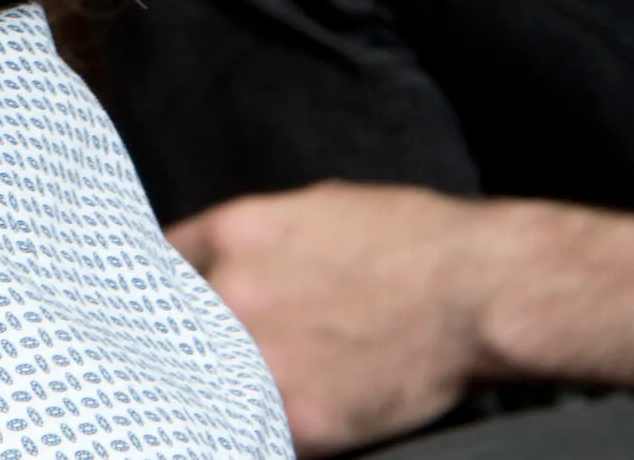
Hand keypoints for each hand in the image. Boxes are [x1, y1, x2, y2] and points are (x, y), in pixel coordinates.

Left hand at [171, 182, 499, 455]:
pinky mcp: (297, 418)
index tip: (165, 304)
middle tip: (202, 351)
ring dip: (212, 385)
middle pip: (172, 326)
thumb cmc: (410, 242)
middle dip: (185, 338)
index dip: (162, 287)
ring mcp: (261, 359)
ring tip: (236, 386)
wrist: (477, 292)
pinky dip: (253, 424)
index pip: (156, 263)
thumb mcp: (315, 208)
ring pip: (203, 384)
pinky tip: (269, 415)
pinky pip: (248, 426)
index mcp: (233, 234)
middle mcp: (233, 295)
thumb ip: (252, 241)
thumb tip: (217, 266)